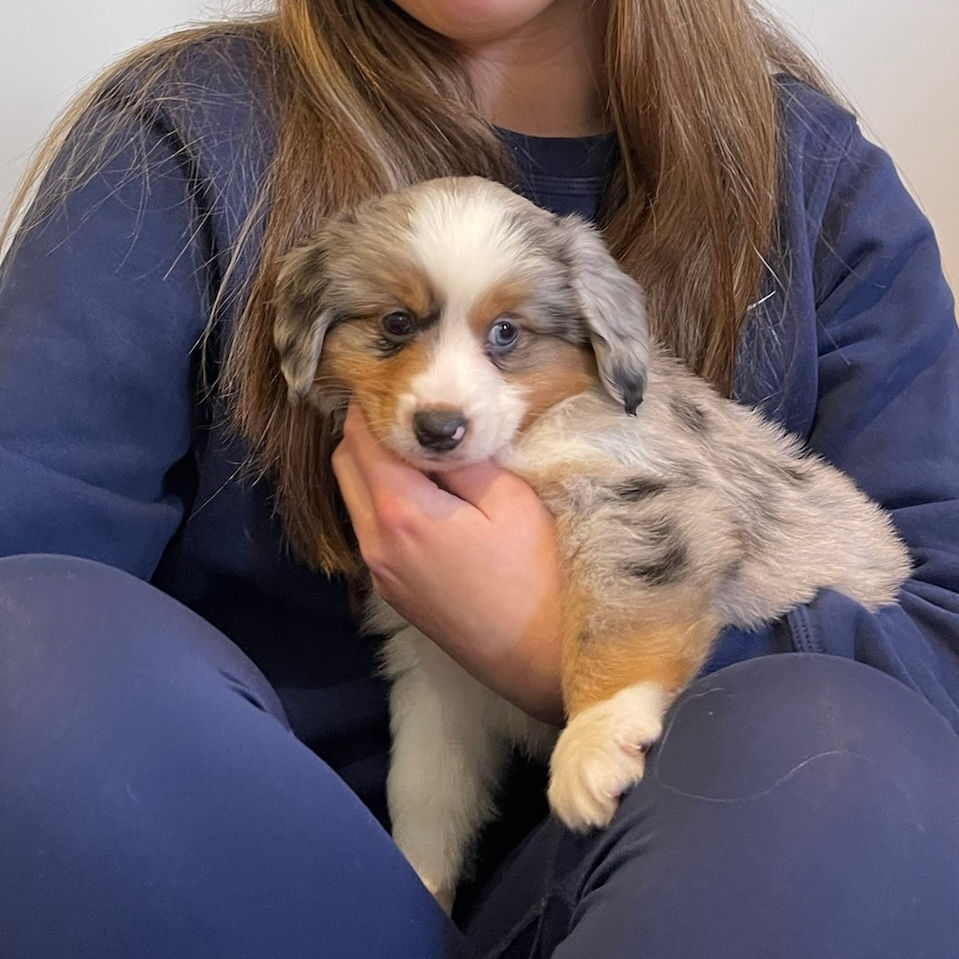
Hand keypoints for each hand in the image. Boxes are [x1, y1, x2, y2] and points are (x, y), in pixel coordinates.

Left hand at [331, 405, 563, 724]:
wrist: (541, 661)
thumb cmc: (539, 576)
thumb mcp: (510, 501)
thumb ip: (461, 459)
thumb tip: (431, 429)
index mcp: (401, 513)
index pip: (361, 436)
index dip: (373, 401)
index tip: (397, 378)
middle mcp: (375, 544)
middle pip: (346, 464)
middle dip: (368, 429)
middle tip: (411, 409)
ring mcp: (381, 573)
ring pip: (354, 497)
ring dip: (373, 465)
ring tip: (421, 448)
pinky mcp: (394, 593)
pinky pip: (370, 528)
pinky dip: (382, 499)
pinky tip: (425, 493)